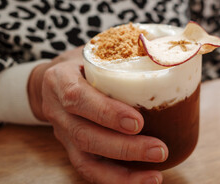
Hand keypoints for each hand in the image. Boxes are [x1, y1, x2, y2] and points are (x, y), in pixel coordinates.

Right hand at [28, 47, 167, 183]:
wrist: (51, 82)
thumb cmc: (83, 65)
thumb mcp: (95, 50)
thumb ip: (124, 50)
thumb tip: (168, 47)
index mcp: (61, 80)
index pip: (78, 98)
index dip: (106, 112)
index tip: (138, 122)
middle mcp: (58, 111)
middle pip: (85, 135)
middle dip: (124, 147)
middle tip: (159, 150)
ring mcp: (64, 134)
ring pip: (86, 161)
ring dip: (122, 173)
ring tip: (155, 176)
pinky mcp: (73, 150)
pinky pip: (91, 171)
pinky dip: (117, 179)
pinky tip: (143, 180)